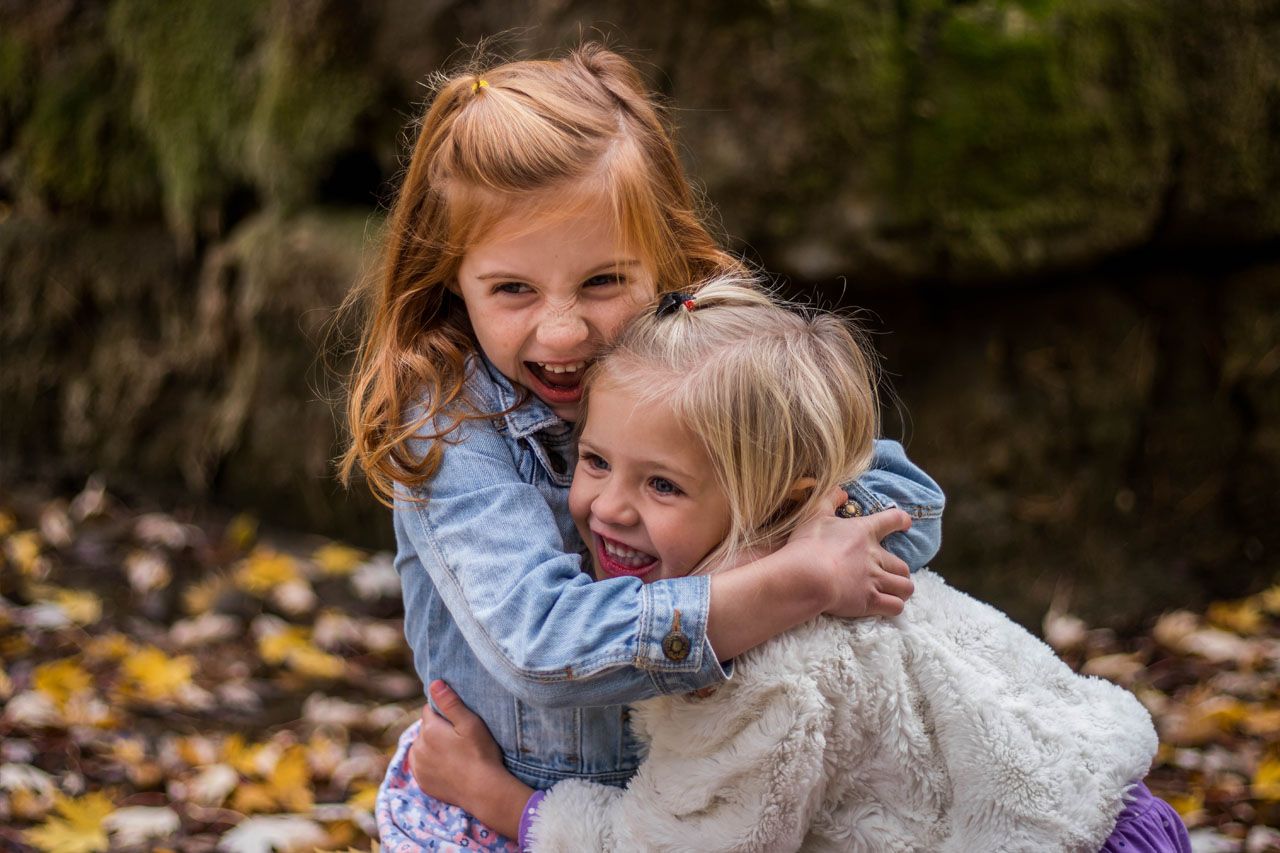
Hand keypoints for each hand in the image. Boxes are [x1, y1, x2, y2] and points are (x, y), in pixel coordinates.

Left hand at [408, 681, 533, 838]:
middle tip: (458, 738)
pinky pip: (421, 766)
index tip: (457, 722)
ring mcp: (418, 766)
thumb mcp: (470, 723)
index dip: (443, 713)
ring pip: (421, 747)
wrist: (483, 790)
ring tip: (453, 753)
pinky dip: (429, 763)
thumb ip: (450, 702)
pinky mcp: (422, 782)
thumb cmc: (481, 753)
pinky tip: (446, 766)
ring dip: (431, 746)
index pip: (429, 710)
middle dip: (437, 729)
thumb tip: (434, 683)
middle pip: (424, 729)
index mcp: (429, 729)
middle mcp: (418, 747)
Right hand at [784, 487, 913, 618]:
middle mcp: (875, 556)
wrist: (807, 576)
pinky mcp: (870, 601)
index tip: (906, 523)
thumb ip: (829, 499)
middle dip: (900, 571)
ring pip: (905, 587)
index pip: (892, 520)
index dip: (901, 520)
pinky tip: (887, 607)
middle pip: (903, 565)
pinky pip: (895, 607)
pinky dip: (894, 607)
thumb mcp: (814, 515)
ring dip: (902, 590)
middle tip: (891, 574)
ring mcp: (874, 580)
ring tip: (895, 592)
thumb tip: (842, 491)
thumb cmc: (809, 545)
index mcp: (864, 532)